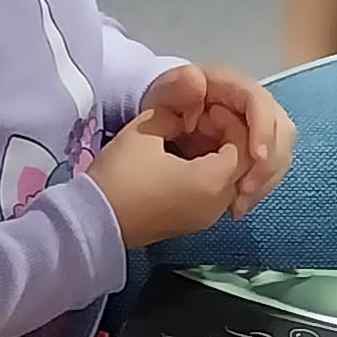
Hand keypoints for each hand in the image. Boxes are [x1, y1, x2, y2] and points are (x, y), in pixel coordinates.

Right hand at [92, 109, 242, 247]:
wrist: (94, 221)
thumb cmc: (122, 175)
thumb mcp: (147, 130)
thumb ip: (175, 112)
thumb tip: (187, 111)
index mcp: (213, 182)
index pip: (243, 145)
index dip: (227, 122)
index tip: (201, 111)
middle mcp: (218, 205)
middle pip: (240, 165)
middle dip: (225, 138)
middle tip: (197, 122)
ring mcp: (205, 218)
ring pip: (228, 180)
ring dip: (216, 156)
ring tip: (189, 138)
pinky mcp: (190, 224)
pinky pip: (212, 194)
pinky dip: (206, 173)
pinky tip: (182, 159)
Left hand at [133, 62, 295, 219]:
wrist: (166, 115)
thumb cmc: (166, 101)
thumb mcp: (163, 93)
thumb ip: (176, 87)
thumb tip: (198, 81)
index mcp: (234, 87)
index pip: (261, 103)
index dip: (263, 129)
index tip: (256, 157)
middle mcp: (255, 106)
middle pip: (282, 131)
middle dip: (269, 165)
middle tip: (245, 192)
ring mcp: (261, 128)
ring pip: (281, 154)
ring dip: (265, 182)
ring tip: (238, 206)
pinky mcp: (259, 150)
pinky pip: (270, 170)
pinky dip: (258, 190)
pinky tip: (237, 207)